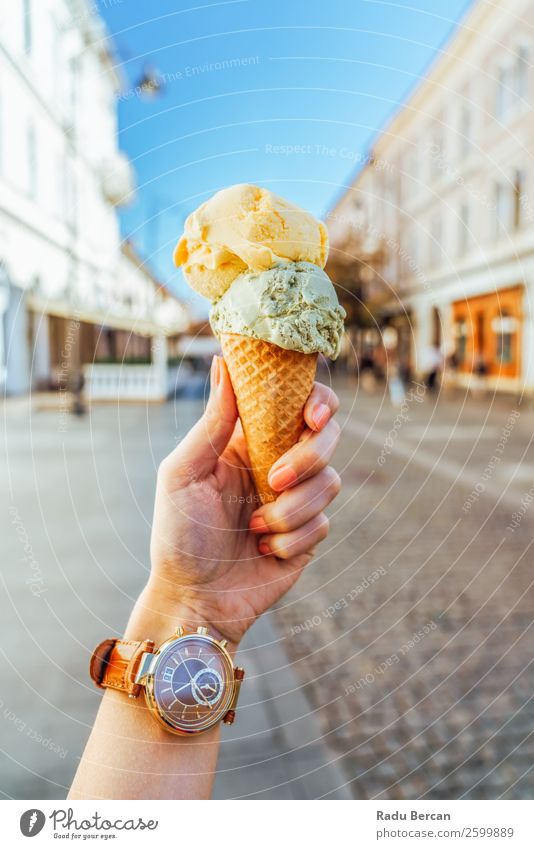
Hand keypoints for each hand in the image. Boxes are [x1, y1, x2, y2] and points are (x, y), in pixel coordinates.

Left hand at [146, 355, 340, 648]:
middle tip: (273, 480)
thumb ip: (211, 422)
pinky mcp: (308, 534)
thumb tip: (223, 363)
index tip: (312, 416)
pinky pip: (323, 523)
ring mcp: (296, 499)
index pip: (297, 403)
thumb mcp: (182, 473)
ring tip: (255, 529)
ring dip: (291, 509)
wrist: (194, 598)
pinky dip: (291, 539)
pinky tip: (264, 550)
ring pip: (329, 482)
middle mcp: (278, 464)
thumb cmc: (178, 534)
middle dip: (307, 458)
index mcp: (249, 442)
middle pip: (327, 437)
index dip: (316, 400)